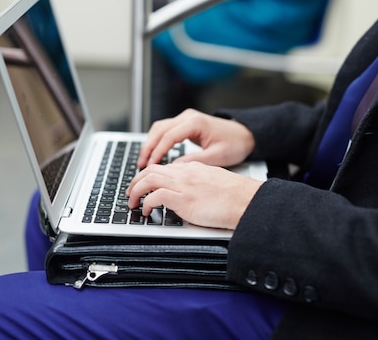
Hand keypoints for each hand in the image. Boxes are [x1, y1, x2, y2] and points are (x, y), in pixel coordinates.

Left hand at [126, 161, 261, 229]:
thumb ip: (198, 184)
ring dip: (137, 190)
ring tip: (133, 202)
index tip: (144, 185)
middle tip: (131, 193)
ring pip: (149, 179)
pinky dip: (147, 203)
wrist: (246, 201)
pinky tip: (147, 211)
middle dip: (137, 181)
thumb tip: (188, 194)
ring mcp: (184, 185)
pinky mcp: (183, 199)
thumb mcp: (214, 183)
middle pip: (152, 170)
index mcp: (194, 168)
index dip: (150, 176)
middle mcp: (186, 173)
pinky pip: (156, 196)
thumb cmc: (236, 197)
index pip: (165, 167)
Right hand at [137, 108, 254, 169]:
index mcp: (195, 123)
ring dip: (150, 143)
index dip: (158, 152)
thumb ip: (195, 162)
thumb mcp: (217, 157)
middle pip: (159, 129)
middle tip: (142, 164)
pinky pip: (165, 129)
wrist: (245, 134)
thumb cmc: (235, 144)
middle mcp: (188, 117)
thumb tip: (175, 168)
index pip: (169, 136)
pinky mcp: (186, 123)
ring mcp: (186, 118)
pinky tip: (154, 153)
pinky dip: (157, 140)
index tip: (151, 165)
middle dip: (148, 147)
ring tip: (144, 161)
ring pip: (159, 128)